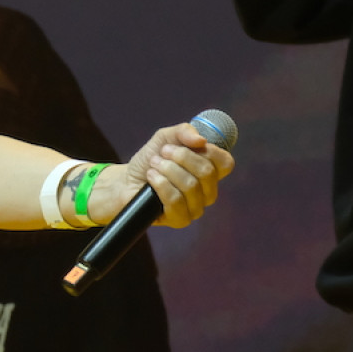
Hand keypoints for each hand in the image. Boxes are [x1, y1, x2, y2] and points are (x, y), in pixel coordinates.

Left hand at [101, 122, 233, 228]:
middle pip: (207, 172)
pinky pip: (176, 201)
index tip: (182, 143)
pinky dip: (160, 184)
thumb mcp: (164, 138)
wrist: (127, 180)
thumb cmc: (151, 160)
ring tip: (154, 166)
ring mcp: (196, 208)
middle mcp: (207, 191)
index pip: (225, 162)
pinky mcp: (180, 220)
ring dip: (167, 170)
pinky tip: (151, 179)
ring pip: (190, 186)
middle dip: (180, 157)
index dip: (207, 150)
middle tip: (162, 153)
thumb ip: (183, 132)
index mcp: (210, 171)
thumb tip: (201, 140)